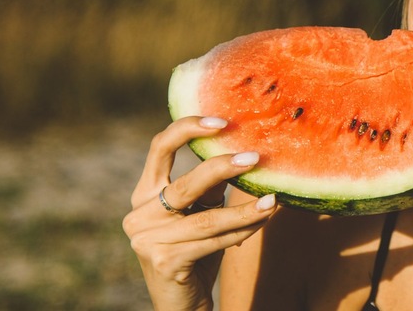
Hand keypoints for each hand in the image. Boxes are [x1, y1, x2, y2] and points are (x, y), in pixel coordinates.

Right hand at [122, 116, 276, 310]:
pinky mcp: (163, 261)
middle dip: (223, 167)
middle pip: (186, 182)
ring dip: (245, 209)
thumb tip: (246, 152)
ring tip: (273, 200)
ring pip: (207, 218)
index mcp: (144, 193)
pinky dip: (241, 230)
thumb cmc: (196, 252)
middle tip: (255, 157)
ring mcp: (147, 239)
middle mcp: (139, 213)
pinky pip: (213, 241)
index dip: (188, 128)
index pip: (159, 147)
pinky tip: (262, 221)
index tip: (222, 120)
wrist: (181, 304)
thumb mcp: (202, 213)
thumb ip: (212, 187)